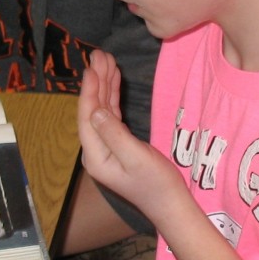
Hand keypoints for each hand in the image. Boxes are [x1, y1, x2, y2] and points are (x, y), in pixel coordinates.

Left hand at [78, 54, 181, 221]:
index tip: (93, 67)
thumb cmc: (156, 184)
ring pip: (102, 110)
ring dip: (104, 85)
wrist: (171, 205)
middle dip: (96, 81)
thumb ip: (114, 133)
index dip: (90, 91)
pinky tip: (113, 80)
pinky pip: (112, 115)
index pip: (87, 117)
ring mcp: (106, 148)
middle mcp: (96, 151)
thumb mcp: (136, 158)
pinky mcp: (119, 145)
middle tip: (99, 54)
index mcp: (95, 156)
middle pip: (92, 110)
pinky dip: (112, 96)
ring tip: (106, 60)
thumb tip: (96, 110)